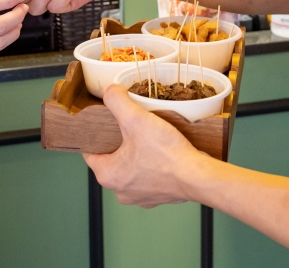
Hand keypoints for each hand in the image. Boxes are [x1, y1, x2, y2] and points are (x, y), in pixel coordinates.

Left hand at [83, 85, 210, 207]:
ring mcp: (140, 197)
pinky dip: (153, 164)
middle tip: (129, 125)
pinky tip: (162, 151)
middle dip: (119, 142)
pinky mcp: (159, 196)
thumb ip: (117, 101)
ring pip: (131, 168)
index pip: (91, 151)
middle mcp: (121, 191)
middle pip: (112, 159)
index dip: (96, 134)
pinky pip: (150, 176)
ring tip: (148, 136)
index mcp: (108, 175)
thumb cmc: (165, 153)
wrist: (198, 176)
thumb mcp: (136, 119)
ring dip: (137, 153)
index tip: (104, 123)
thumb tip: (110, 91)